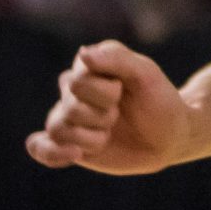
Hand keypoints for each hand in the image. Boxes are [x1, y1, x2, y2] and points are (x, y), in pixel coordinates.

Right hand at [26, 41, 189, 174]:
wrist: (170, 135)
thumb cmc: (159, 100)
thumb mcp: (146, 74)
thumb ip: (116, 59)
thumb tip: (83, 54)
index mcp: (88, 66)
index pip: (77, 82)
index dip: (105, 93)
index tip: (124, 91)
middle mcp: (74, 90)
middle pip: (70, 108)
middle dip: (101, 117)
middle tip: (119, 115)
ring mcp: (71, 118)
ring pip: (57, 129)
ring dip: (90, 138)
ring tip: (108, 135)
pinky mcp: (69, 143)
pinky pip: (40, 147)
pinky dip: (51, 152)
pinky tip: (75, 155)